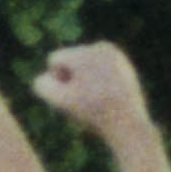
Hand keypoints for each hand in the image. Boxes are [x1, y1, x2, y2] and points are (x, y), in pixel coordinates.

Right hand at [33, 40, 150, 148]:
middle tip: (86, 100)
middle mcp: (101, 47)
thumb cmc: (92, 113)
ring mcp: (115, 55)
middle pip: (71, 61)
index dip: (56, 80)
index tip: (70, 96)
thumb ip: (42, 85)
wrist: (128, 124)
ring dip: (84, 81)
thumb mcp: (60, 101)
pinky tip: (106, 98)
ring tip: (97, 100)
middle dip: (71, 79)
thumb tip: (45, 77)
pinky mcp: (125, 66)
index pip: (54, 59)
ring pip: (86, 66)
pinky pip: (101, 71)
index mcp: (85, 51)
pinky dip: (99, 83)